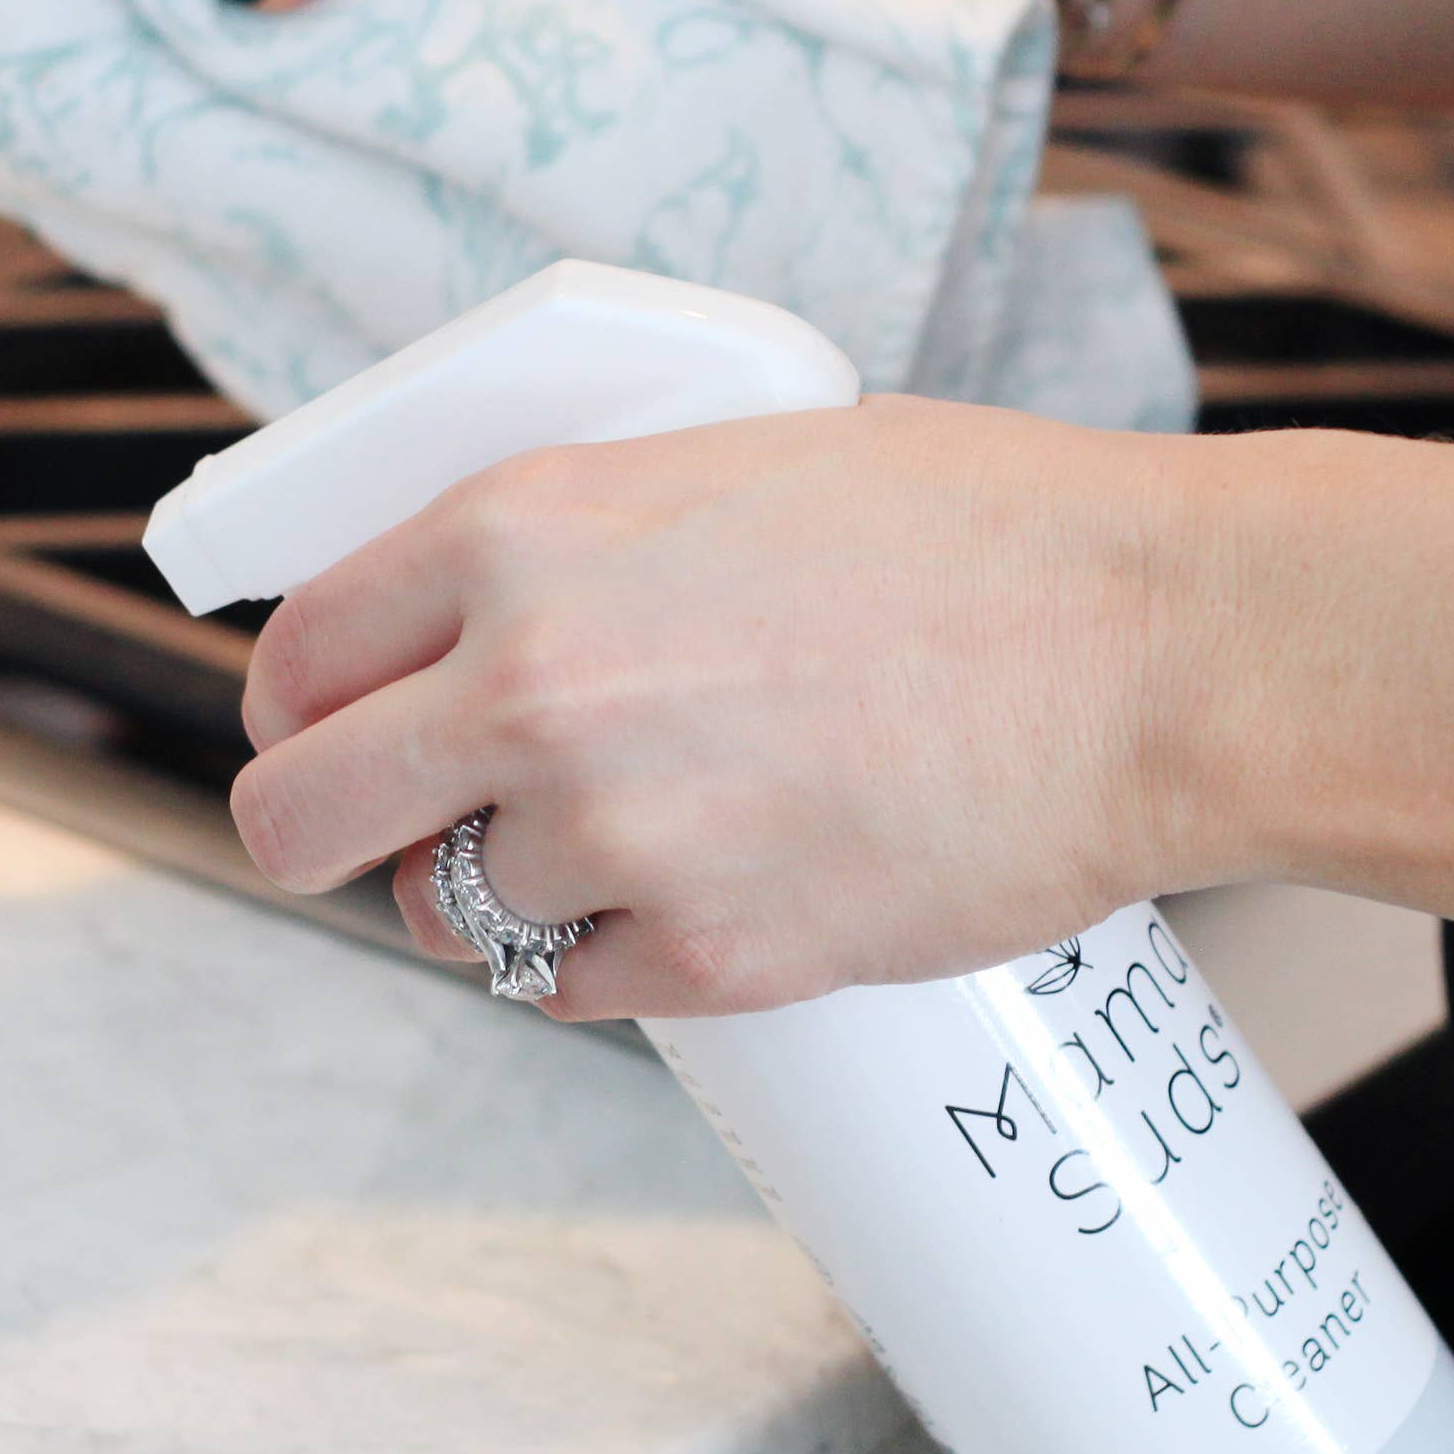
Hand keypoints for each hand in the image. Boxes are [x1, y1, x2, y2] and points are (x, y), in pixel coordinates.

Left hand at [225, 399, 1208, 1018]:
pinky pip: (574, 990)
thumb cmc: (986, 530)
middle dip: (324, 829)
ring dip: (507, 890)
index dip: (303, 704)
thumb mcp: (734, 464)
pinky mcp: (709, 958)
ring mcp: (616, 837)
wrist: (1156, 651)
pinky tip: (709, 888)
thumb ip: (586, 539)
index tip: (330, 726)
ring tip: (630, 835)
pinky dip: (618, 957)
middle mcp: (534, 688)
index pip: (302, 652)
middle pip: (297, 816)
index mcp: (525, 532)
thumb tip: (494, 607)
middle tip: (390, 830)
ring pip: (449, 915)